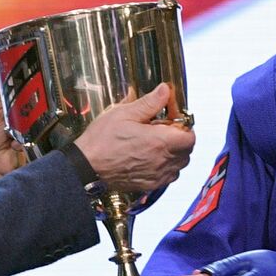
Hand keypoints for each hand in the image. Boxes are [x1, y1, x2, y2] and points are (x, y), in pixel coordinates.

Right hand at [73, 84, 193, 193]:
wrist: (86, 167)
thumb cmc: (102, 140)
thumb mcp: (124, 113)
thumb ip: (149, 103)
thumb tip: (165, 91)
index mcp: (160, 142)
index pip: (190, 137)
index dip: (184, 126)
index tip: (172, 119)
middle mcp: (162, 161)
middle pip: (187, 151)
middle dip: (180, 138)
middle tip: (163, 129)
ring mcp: (157, 176)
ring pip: (179, 165)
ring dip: (174, 153)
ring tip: (156, 144)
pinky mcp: (149, 185)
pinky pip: (168, 177)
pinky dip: (166, 167)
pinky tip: (151, 158)